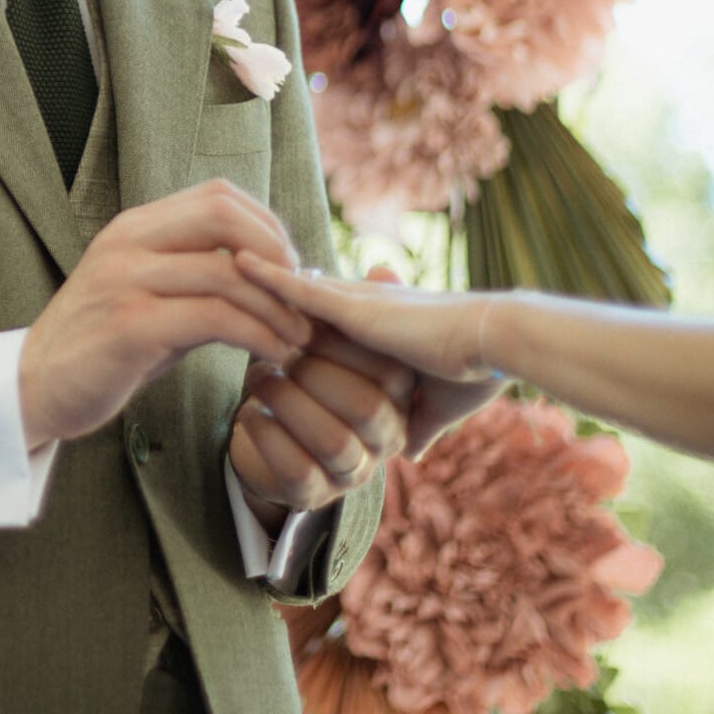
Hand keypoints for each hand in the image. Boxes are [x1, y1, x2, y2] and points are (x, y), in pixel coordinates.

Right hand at [19, 178, 311, 448]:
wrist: (33, 388)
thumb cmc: (102, 348)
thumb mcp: (146, 295)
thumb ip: (195, 276)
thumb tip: (269, 273)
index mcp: (134, 228)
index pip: (217, 196)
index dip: (267, 225)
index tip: (290, 269)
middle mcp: (128, 243)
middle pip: (224, 215)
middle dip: (277, 254)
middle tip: (300, 298)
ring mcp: (126, 281)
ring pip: (227, 272)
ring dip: (276, 307)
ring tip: (298, 338)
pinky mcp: (131, 327)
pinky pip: (215, 317)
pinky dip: (257, 335)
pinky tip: (272, 355)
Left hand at [228, 321, 413, 518]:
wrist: (287, 455)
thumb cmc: (325, 384)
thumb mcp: (351, 349)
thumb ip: (362, 307)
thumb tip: (380, 265)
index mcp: (399, 400)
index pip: (383, 371)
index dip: (340, 343)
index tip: (300, 314)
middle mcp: (385, 438)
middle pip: (365, 406)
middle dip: (316, 372)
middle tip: (275, 344)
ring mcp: (354, 469)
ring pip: (333, 438)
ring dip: (290, 402)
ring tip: (256, 375)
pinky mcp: (313, 494)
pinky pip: (297, 473)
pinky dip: (270, 438)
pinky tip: (246, 415)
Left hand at [237, 256, 508, 457]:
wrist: (496, 343)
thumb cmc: (476, 370)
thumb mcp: (439, 405)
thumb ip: (419, 424)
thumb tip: (411, 452)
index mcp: (379, 323)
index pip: (328, 312)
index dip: (296, 309)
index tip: (267, 306)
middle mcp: (363, 304)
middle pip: (301, 296)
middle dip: (265, 291)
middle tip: (225, 277)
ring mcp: (356, 302)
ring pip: (292, 291)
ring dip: (259, 286)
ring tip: (217, 267)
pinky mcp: (352, 306)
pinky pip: (297, 289)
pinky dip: (267, 276)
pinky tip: (236, 261)